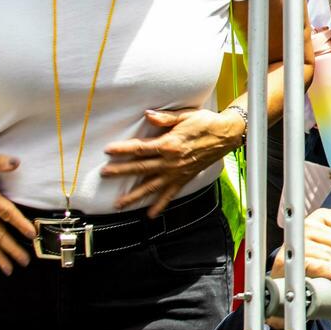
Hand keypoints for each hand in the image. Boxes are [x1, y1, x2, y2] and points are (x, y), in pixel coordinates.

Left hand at [103, 107, 244, 214]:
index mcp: (169, 144)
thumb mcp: (185, 115)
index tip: (108, 151)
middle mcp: (171, 161)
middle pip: (141, 168)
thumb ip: (165, 118)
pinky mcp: (184, 179)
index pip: (141, 148)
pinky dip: (160, 205)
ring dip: (134, 195)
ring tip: (119, 204)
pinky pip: (170, 195)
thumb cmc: (205, 122)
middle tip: (104, 174)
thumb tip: (148, 115)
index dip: (123, 150)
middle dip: (120, 171)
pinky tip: (150, 214)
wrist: (226, 135)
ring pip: (151, 186)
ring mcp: (177, 172)